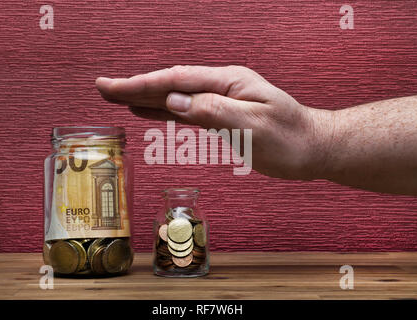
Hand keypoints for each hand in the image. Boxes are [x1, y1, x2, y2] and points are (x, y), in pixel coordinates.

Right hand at [95, 65, 332, 179]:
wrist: (312, 148)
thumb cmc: (289, 139)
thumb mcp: (253, 126)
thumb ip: (212, 112)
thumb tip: (174, 102)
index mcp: (229, 82)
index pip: (176, 81)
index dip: (141, 84)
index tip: (112, 86)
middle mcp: (222, 87)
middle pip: (171, 85)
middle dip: (136, 87)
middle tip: (104, 89)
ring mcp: (222, 100)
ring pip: (176, 98)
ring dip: (146, 98)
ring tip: (119, 98)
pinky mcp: (223, 116)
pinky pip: (187, 112)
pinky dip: (165, 112)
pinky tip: (150, 112)